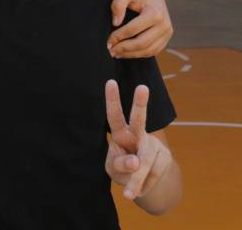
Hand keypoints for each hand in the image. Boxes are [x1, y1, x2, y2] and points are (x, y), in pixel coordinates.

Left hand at [105, 80, 173, 200]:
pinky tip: (139, 188)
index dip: (111, 99)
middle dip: (140, 103)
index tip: (110, 82)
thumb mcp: (113, 169)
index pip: (114, 116)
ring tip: (129, 193)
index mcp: (120, 133)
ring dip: (137, 179)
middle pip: (139, 119)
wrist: (143, 182)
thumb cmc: (122, 168)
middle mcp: (138, 135)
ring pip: (145, 161)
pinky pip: (154, 174)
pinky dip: (144, 185)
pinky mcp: (165, 157)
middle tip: (142, 87)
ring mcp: (154, 145)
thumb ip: (120, 165)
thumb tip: (136, 162)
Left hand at [108, 0, 172, 57]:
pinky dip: (138, 54)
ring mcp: (167, 33)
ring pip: (147, 50)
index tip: (107, 41)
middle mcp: (165, 24)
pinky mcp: (166, 38)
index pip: (133, 30)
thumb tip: (116, 23)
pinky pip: (152, 51)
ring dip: (130, 54)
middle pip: (142, 43)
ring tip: (115, 53)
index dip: (118, 37)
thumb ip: (118, 4)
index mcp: (155, 13)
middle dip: (124, 49)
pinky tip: (125, 53)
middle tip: (109, 50)